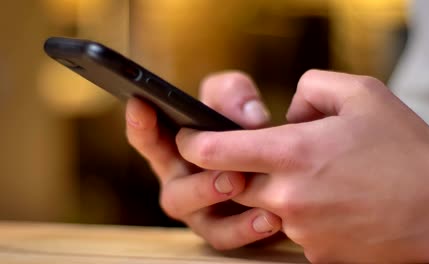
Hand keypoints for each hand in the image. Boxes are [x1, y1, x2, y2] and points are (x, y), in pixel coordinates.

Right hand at [125, 71, 280, 249]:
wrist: (278, 168)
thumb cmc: (245, 131)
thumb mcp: (238, 101)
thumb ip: (235, 94)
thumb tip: (248, 117)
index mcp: (175, 150)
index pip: (148, 138)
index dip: (140, 123)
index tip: (140, 103)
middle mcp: (181, 183)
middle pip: (172, 191)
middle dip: (194, 180)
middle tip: (224, 167)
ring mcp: (200, 211)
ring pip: (194, 216)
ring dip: (214, 200)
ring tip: (241, 183)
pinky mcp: (224, 230)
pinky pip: (226, 237)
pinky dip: (246, 229)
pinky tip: (270, 216)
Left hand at [176, 70, 428, 261]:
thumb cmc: (403, 147)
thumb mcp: (361, 94)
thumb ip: (310, 89)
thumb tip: (287, 114)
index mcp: (292, 152)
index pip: (216, 151)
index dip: (192, 144)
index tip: (188, 140)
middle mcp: (287, 195)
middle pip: (233, 183)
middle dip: (237, 170)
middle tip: (268, 156)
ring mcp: (300, 229)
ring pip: (263, 209)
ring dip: (276, 192)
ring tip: (317, 179)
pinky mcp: (315, 254)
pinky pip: (292, 231)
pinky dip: (303, 216)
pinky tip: (333, 203)